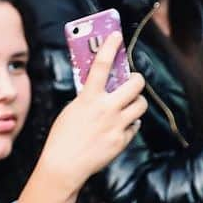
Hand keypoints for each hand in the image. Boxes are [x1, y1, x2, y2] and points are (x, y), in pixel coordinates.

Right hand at [40, 32, 146, 190]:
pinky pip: (135, 126)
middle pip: (136, 84)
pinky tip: (118, 128)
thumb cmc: (61, 138)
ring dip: (136, 103)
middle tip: (132, 82)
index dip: (110, 47)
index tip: (116, 36)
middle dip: (136, 81)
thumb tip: (100, 91)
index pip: (101, 65)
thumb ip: (86, 100)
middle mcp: (106, 109)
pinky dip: (129, 124)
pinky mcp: (122, 140)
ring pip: (141, 105)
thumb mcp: (70, 111)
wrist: (64, 166)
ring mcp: (117, 125)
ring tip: (127, 106)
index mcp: (88, 99)